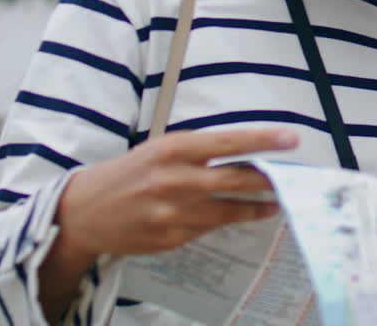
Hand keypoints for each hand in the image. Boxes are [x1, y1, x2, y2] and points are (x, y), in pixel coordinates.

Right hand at [56, 127, 298, 258]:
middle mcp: (173, 180)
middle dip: (268, 178)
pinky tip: (236, 215)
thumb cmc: (128, 174)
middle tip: (290, 177)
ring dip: (255, 206)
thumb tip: (243, 153)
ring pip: (228, 210)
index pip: (227, 142)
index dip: (262, 140)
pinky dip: (224, 221)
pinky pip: (207, 229)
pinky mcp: (170, 238)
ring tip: (273, 202)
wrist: (85, 212)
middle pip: (235, 178)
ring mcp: (172, 212)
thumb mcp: (160, 151)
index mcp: (171, 149)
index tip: (290, 139)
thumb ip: (197, 153)